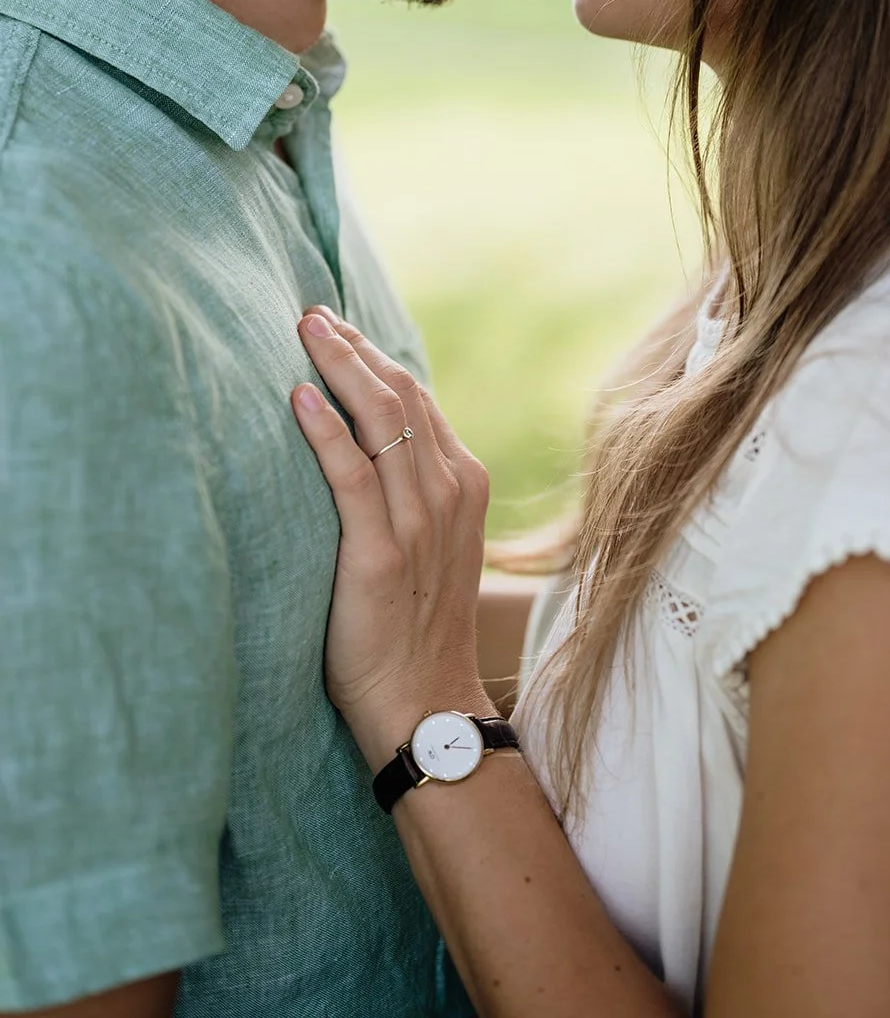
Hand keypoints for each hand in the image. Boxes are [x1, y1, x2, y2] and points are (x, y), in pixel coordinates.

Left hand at [291, 307, 494, 770]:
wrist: (424, 704)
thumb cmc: (413, 624)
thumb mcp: (428, 542)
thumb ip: (410, 487)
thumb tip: (364, 437)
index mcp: (461, 482)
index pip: (416, 397)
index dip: (372, 356)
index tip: (334, 327)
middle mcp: (446, 492)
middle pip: (399, 394)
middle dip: (352, 347)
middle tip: (309, 314)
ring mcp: (418, 522)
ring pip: (381, 420)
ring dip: (339, 368)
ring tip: (302, 332)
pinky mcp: (380, 554)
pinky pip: (352, 476)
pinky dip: (326, 431)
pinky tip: (299, 398)